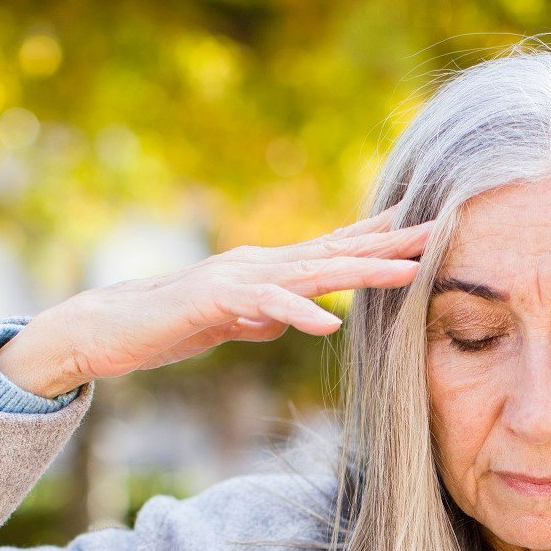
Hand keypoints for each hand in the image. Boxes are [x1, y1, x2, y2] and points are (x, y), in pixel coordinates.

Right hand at [0, 204, 433, 398]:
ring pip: (312, 271)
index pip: (332, 247)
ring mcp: (239, 276)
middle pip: (336, 249)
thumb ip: (263, 317)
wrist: (111, 328)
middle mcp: (260, 262)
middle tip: (439, 231)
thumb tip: (290, 319)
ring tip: (407, 273)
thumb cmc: (171, 326)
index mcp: (268, 268)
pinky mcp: (215, 299)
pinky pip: (266, 305)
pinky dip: (300, 313)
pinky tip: (331, 322)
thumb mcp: (232, 323)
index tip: (421, 223)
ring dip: (362, 271)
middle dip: (389, 242)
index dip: (376, 235)